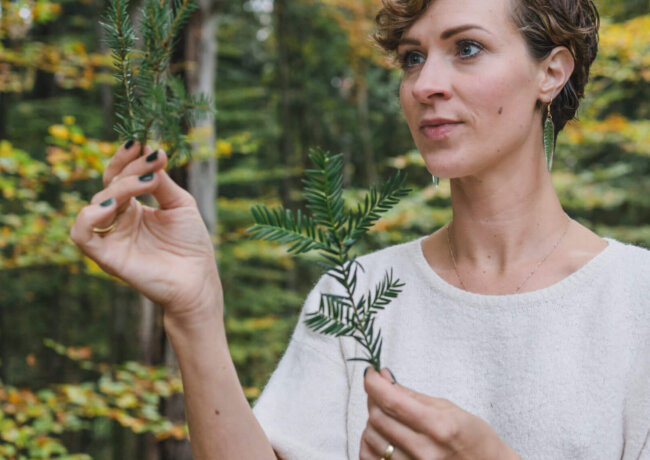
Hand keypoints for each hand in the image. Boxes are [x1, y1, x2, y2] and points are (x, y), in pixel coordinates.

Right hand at [70, 142, 222, 322]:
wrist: (198, 281)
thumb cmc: (191, 245)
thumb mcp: (180, 204)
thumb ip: (161, 181)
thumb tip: (148, 153)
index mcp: (134, 208)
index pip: (118, 177)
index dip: (124, 158)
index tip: (140, 142)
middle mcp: (118, 221)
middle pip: (109, 185)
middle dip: (130, 169)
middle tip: (153, 162)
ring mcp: (111, 237)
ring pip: (98, 202)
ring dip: (120, 187)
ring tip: (145, 184)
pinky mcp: (106, 256)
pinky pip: (81, 234)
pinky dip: (90, 216)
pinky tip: (114, 205)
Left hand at [360, 368, 520, 459]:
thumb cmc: (474, 438)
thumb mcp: (449, 408)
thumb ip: (412, 396)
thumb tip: (385, 379)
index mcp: (439, 426)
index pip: (392, 401)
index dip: (373, 383)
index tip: (370, 373)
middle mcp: (424, 450)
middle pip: (378, 417)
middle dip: (374, 398)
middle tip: (381, 391)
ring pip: (370, 437)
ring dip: (373, 421)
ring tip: (388, 416)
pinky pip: (370, 458)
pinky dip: (370, 444)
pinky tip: (382, 436)